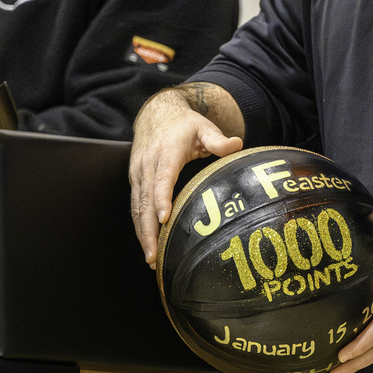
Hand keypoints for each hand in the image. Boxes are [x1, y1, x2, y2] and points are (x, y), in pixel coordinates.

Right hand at [130, 90, 242, 265]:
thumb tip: (237, 144)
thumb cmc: (183, 124)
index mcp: (165, 153)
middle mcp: (147, 165)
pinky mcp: (135, 180)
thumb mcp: (203, 126)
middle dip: (148, 230)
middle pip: (145, 200)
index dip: (161, 198)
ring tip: (151, 258)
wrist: (156, 113)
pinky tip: (147, 244)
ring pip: (137, 208)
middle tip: (154, 255)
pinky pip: (135, 206)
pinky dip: (139, 226)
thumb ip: (218, 139)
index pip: (162, 178)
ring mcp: (138, 174)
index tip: (163, 218)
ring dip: (142, 234)